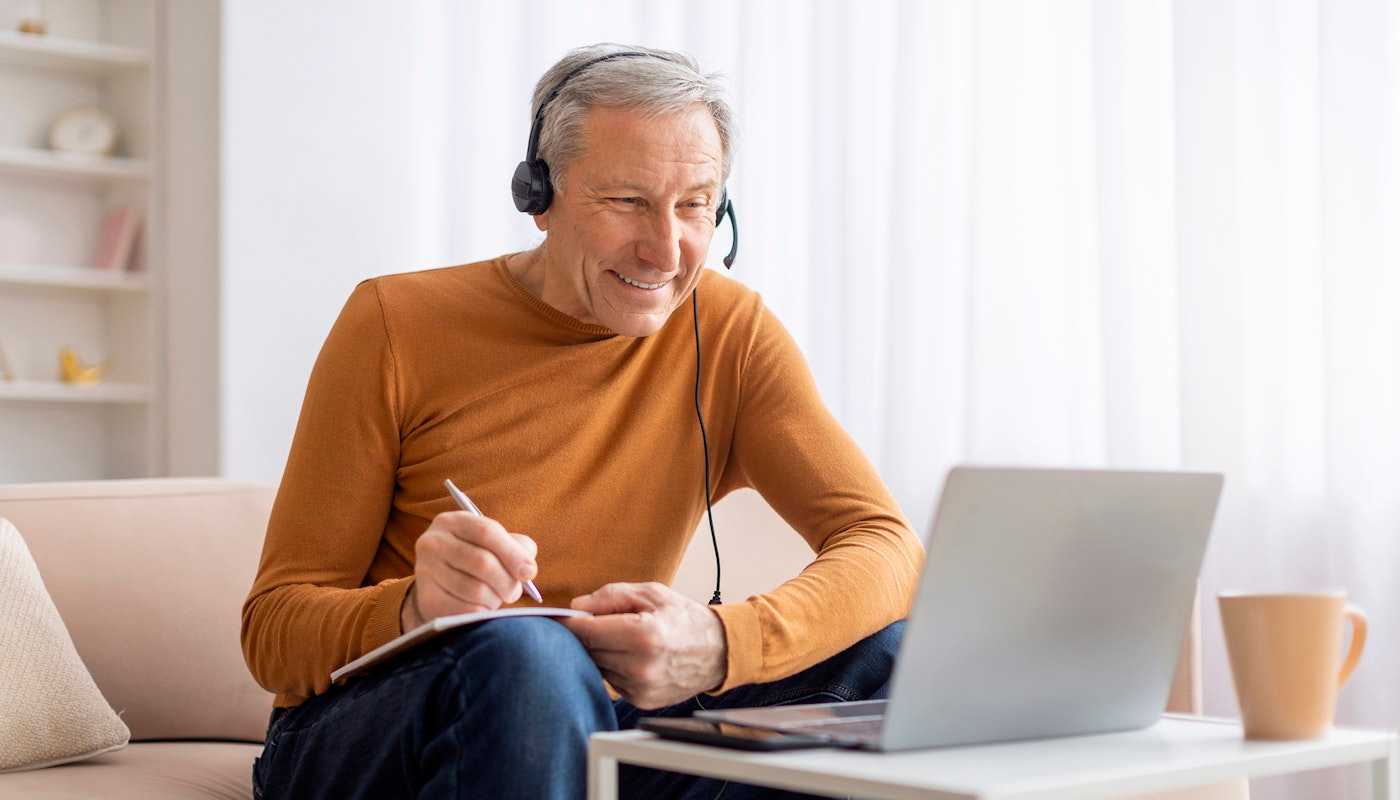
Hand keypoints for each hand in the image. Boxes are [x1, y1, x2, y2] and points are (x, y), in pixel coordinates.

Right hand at [401, 511, 537, 630]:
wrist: (441, 585)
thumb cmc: (477, 560)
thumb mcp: (496, 545)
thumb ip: (518, 548)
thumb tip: (527, 569)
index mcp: (453, 521)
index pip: (487, 532)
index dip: (513, 553)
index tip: (530, 572)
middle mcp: (433, 542)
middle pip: (482, 562)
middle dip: (507, 581)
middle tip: (514, 592)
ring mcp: (425, 570)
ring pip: (475, 590)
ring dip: (495, 599)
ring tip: (495, 597)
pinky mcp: (426, 598)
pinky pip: (465, 610)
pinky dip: (482, 612)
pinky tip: (481, 607)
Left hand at [562, 582, 727, 708]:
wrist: (718, 650)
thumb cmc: (684, 618)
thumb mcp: (651, 593)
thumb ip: (610, 596)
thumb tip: (575, 607)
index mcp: (642, 635)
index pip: (586, 631)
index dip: (567, 622)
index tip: (556, 617)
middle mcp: (639, 666)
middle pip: (587, 650)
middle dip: (584, 636)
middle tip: (588, 622)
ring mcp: (640, 687)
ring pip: (596, 667)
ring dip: (598, 652)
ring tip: (617, 638)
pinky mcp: (640, 700)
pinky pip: (610, 680)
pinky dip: (612, 667)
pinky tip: (628, 655)